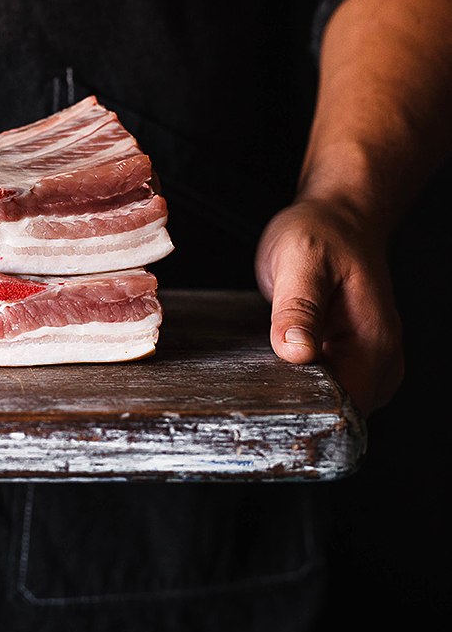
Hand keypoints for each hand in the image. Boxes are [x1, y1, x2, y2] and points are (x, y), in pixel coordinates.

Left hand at [255, 199, 402, 414]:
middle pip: (338, 413)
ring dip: (295, 396)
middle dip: (295, 407)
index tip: (267, 405)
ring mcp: (368, 361)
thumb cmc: (322, 234)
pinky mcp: (351, 358)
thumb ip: (298, 308)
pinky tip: (273, 366)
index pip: (346, 407)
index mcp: (373, 342)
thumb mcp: (301, 263)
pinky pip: (327, 386)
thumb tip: (296, 353)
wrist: (338, 218)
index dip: (305, 412)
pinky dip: (299, 382)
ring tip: (260, 375)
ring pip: (332, 403)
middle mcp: (380, 359)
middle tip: (251, 392)